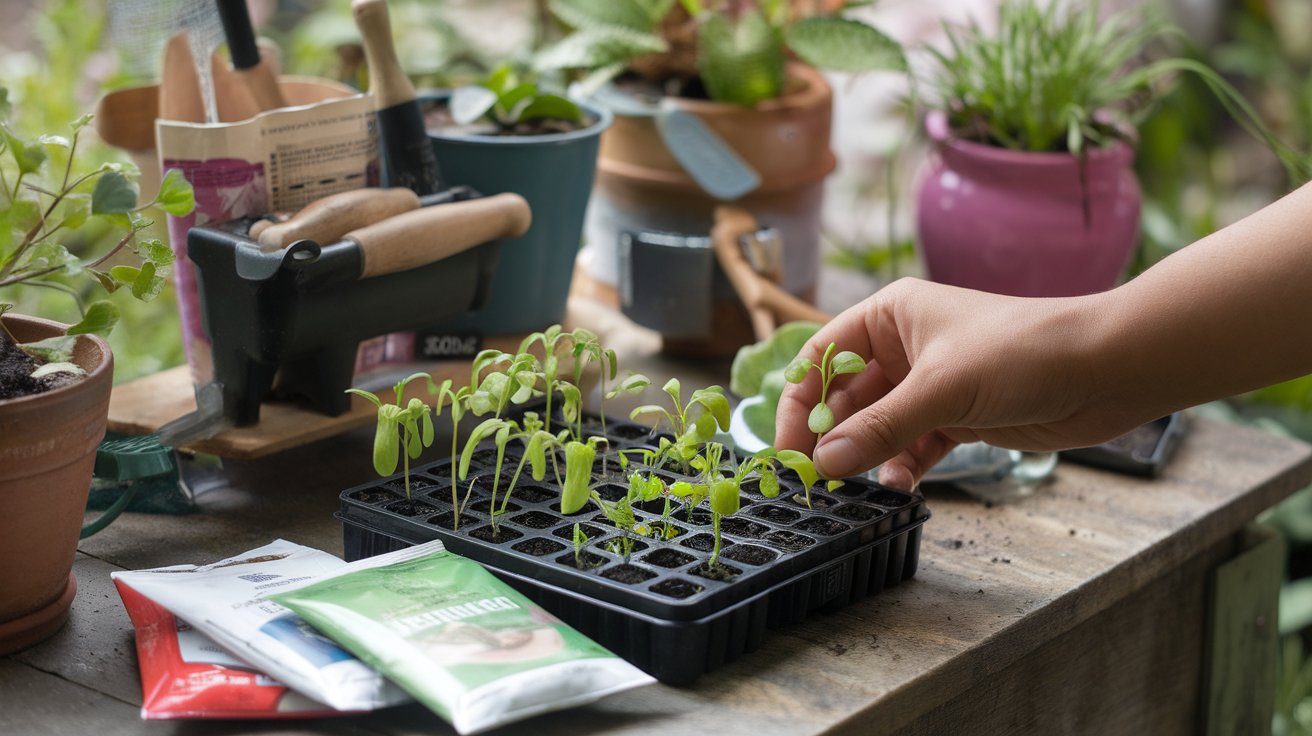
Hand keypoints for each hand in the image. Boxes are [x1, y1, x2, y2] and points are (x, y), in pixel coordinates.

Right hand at [774, 278, 1149, 488]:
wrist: (1106, 367)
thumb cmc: (1023, 351)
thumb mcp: (941, 389)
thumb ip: (879, 427)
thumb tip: (824, 463)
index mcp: (890, 316)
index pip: (821, 357)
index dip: (797, 400)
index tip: (787, 447)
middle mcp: (904, 347)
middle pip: (844, 396)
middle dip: (829, 436)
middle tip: (813, 480)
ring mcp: (931, 385)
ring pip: (877, 426)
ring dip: (864, 456)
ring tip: (851, 490)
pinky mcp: (958, 417)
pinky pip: (912, 446)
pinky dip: (901, 467)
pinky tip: (896, 488)